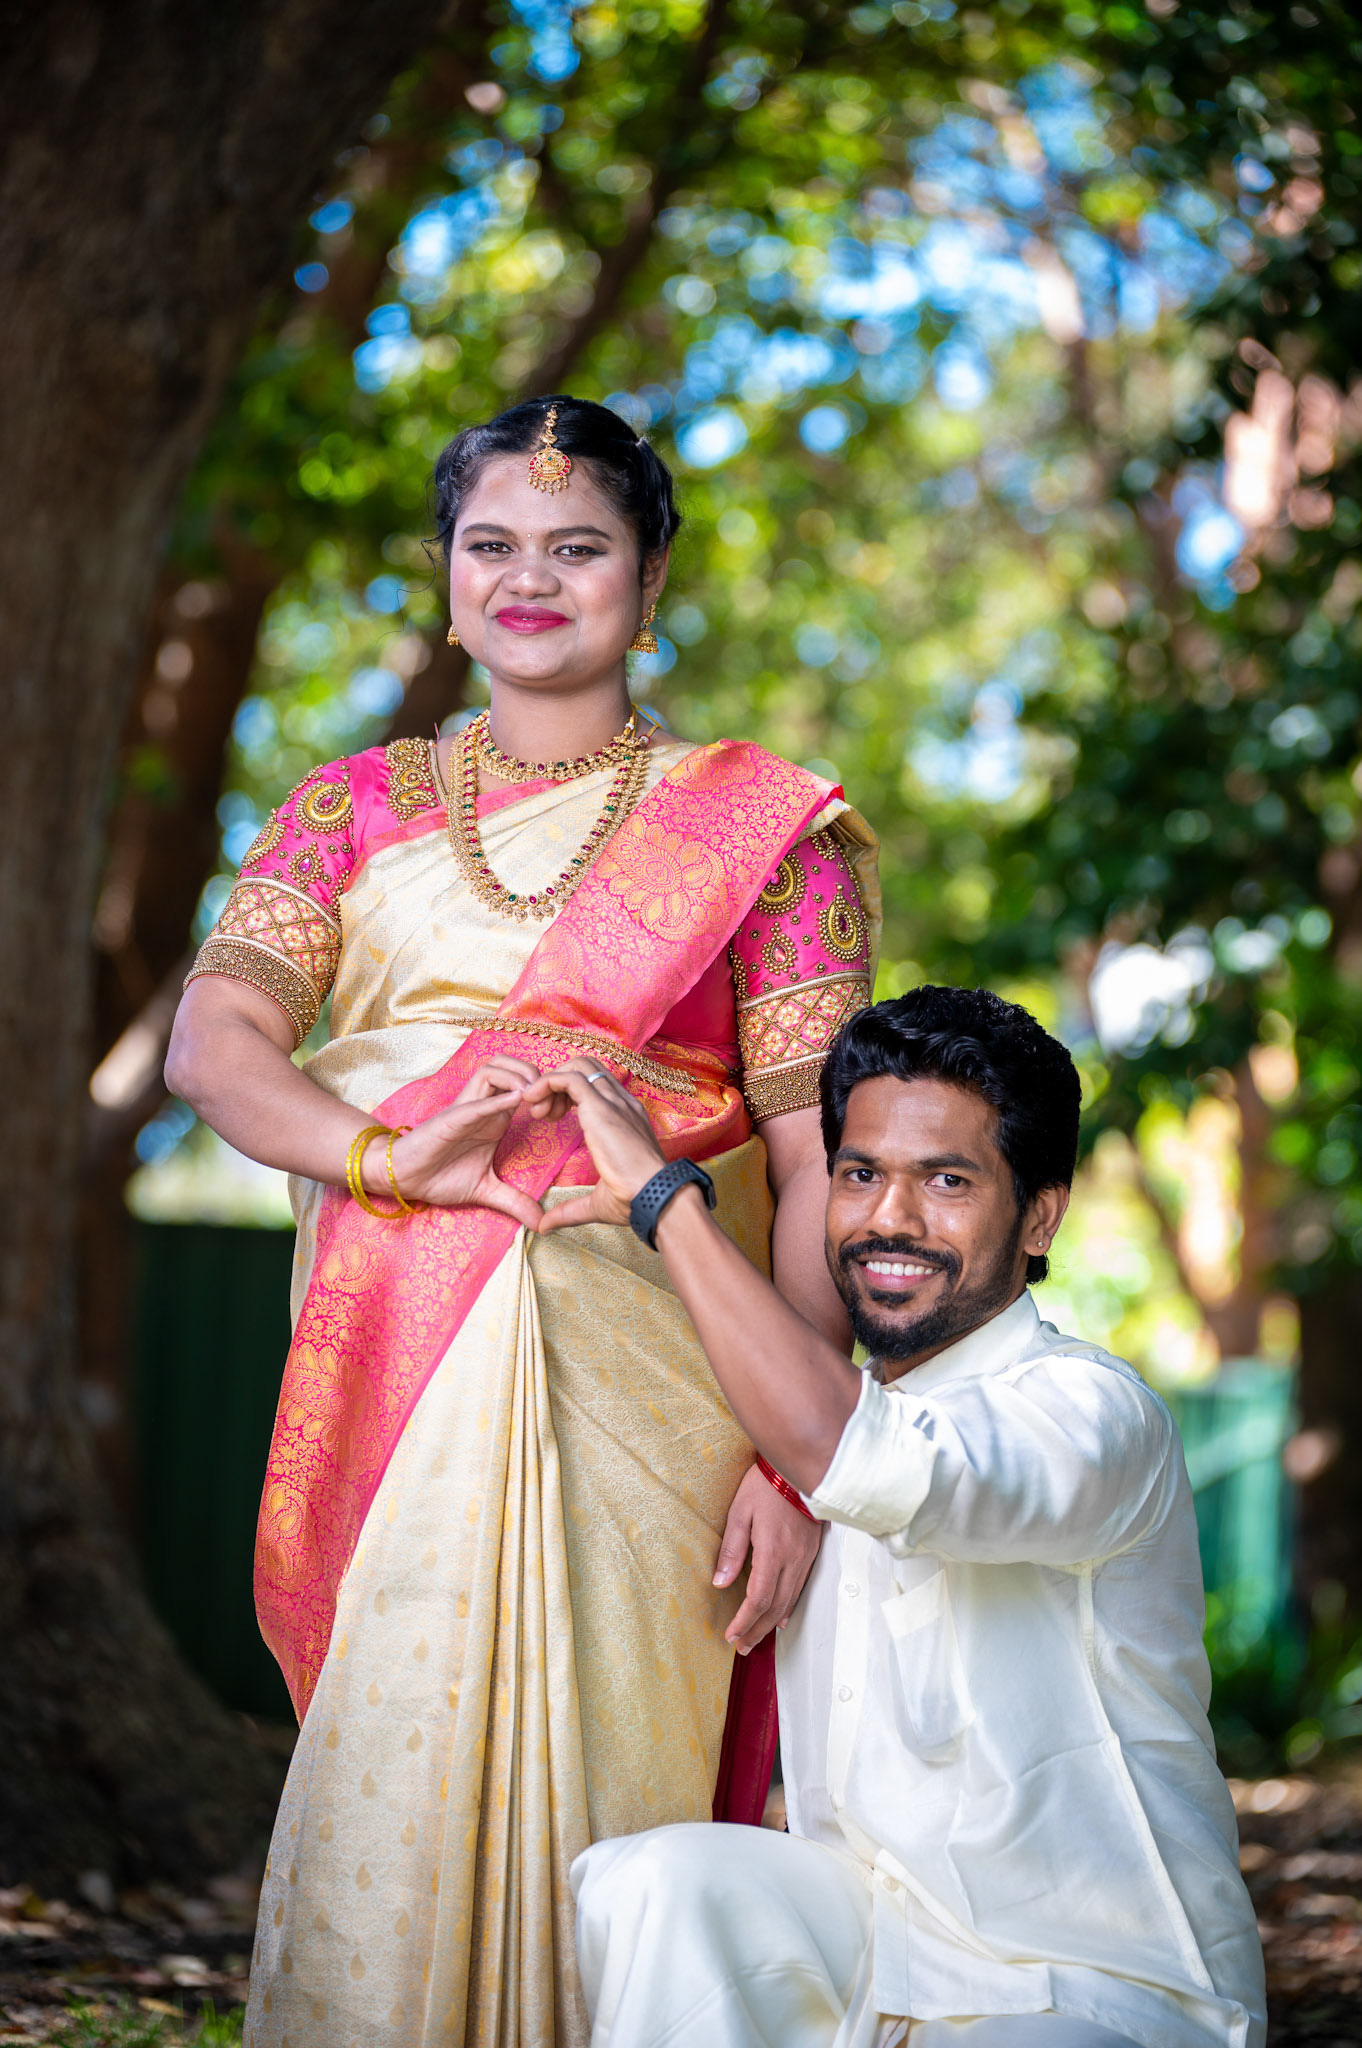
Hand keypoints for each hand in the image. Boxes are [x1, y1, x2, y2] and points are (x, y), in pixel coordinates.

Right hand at [379, 1057, 543, 1228]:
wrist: (404, 1179)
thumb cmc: (440, 1176)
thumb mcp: (487, 1191)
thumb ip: (514, 1201)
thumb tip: (540, 1224)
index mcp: (495, 1117)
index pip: (524, 1083)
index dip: (545, 1091)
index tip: (557, 1114)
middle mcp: (483, 1106)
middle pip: (511, 1065)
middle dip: (535, 1074)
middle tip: (547, 1101)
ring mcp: (466, 1109)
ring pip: (492, 1069)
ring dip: (517, 1078)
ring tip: (532, 1100)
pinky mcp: (451, 1119)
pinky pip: (475, 1102)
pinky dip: (496, 1099)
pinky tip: (516, 1101)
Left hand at [520, 1060, 666, 1232]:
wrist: (655, 1197)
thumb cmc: (636, 1201)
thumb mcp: (596, 1203)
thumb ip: (568, 1210)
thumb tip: (545, 1226)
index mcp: (626, 1118)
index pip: (596, 1084)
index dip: (568, 1093)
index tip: (553, 1118)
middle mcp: (622, 1103)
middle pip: (587, 1066)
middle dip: (558, 1082)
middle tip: (544, 1114)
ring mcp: (613, 1102)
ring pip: (578, 1066)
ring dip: (550, 1082)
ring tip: (538, 1112)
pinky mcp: (601, 1107)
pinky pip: (568, 1078)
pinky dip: (547, 1083)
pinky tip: (534, 1104)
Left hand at [713, 1461, 822, 1654]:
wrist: (801, 1468)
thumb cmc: (767, 1485)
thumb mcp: (740, 1512)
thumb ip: (731, 1549)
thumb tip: (720, 1582)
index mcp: (772, 1551)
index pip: (758, 1598)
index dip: (744, 1621)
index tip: (731, 1635)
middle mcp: (792, 1559)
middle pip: (774, 1607)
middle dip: (756, 1630)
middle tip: (742, 1647)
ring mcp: (805, 1557)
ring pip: (789, 1601)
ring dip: (771, 1624)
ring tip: (756, 1638)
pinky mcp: (811, 1552)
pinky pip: (800, 1588)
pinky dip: (789, 1607)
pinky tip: (782, 1618)